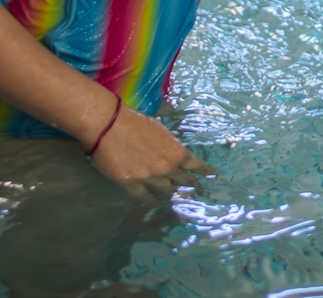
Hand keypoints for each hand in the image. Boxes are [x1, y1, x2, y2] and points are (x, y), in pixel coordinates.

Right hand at [87, 101, 211, 192]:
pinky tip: (153, 202)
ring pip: (166, 192)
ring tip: (180, 202)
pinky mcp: (130, 184)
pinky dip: (149, 200)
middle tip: (200, 194)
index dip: (205, 172)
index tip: (213, 177)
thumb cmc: (134, 121)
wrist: (108, 125)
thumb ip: (168, 144)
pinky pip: (143, 197)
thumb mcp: (159, 129)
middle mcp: (166, 167)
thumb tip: (172, 150)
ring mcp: (149, 178)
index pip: (195, 165)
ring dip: (173, 196)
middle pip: (184, 182)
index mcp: (176, 151)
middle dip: (193, 188)